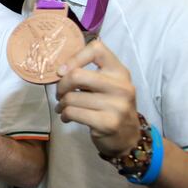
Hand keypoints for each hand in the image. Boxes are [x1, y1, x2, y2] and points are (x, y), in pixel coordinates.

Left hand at [55, 39, 141, 156]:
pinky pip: (72, 113)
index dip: (74, 58)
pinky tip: (67, 117)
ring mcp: (116, 106)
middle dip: (61, 85)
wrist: (127, 137)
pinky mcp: (107, 123)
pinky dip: (64, 115)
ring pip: (71, 97)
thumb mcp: (107, 85)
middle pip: (77, 75)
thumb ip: (89, 74)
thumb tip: (60, 71)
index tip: (63, 71)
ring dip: (61, 104)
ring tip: (63, 108)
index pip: (96, 49)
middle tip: (60, 93)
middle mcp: (121, 86)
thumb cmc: (110, 106)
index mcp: (120, 71)